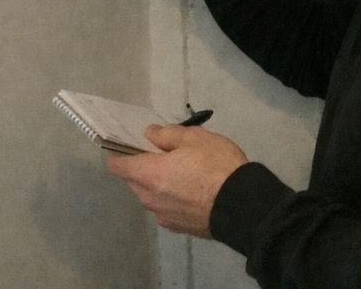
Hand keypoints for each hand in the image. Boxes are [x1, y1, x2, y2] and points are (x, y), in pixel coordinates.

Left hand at [106, 124, 248, 236]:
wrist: (243, 206)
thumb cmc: (216, 166)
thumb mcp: (195, 138)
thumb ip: (167, 135)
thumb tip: (149, 134)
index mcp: (148, 174)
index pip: (117, 166)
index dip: (118, 154)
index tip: (129, 145)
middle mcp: (149, 198)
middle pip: (133, 181)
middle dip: (140, 168)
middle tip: (161, 154)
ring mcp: (163, 216)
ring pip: (149, 196)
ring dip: (156, 184)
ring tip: (179, 172)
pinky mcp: (178, 227)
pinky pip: (165, 208)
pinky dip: (170, 198)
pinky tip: (189, 191)